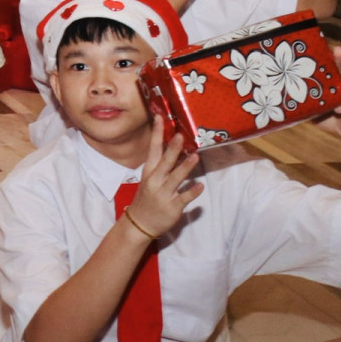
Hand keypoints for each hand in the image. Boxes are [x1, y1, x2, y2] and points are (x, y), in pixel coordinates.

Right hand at [126, 121, 203, 240]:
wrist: (140, 224)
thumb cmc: (147, 199)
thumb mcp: (150, 181)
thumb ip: (162, 168)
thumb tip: (176, 151)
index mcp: (149, 173)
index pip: (153, 149)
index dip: (156, 134)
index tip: (159, 117)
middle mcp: (155, 182)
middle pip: (164, 162)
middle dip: (172, 149)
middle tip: (180, 135)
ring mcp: (163, 194)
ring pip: (175, 178)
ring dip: (185, 167)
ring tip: (195, 156)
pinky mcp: (173, 207)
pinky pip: (185, 198)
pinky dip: (192, 192)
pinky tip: (200, 186)